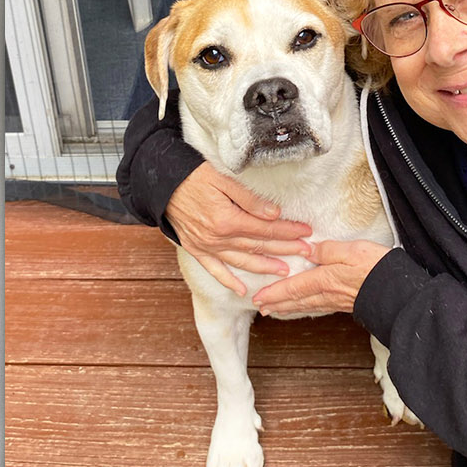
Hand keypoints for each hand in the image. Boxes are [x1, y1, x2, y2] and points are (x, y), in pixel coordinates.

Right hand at [166, 163, 312, 295]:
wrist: (160, 183)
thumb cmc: (192, 175)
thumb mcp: (223, 179)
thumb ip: (250, 199)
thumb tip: (274, 214)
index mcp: (227, 219)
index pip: (266, 227)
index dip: (288, 230)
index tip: (305, 232)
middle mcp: (218, 237)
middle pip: (259, 245)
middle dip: (285, 248)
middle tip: (305, 252)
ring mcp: (206, 246)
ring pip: (242, 260)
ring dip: (265, 267)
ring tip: (284, 271)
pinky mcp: (196, 249)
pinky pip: (215, 270)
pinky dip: (229, 281)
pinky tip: (242, 290)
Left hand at [252, 240, 390, 315]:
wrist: (398, 291)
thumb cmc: (377, 268)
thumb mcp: (351, 250)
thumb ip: (328, 249)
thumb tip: (309, 249)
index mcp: (324, 279)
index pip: (293, 287)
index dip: (274, 292)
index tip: (258, 297)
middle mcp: (327, 293)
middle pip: (295, 300)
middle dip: (276, 303)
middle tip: (260, 307)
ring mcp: (336, 301)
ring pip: (306, 306)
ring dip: (288, 308)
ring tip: (275, 310)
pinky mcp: (346, 303)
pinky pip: (318, 307)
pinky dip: (305, 308)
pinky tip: (305, 308)